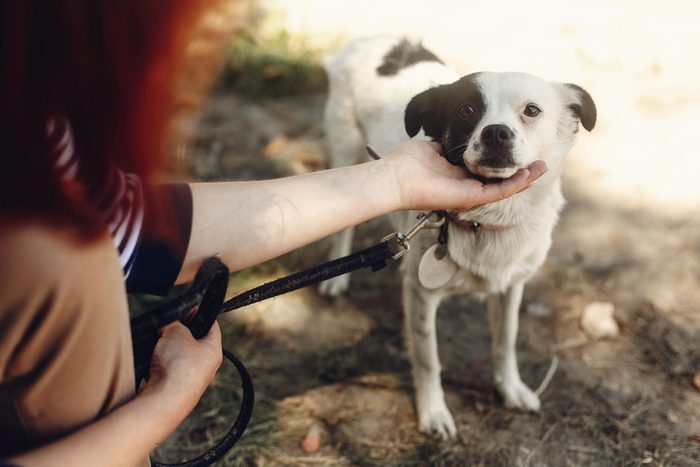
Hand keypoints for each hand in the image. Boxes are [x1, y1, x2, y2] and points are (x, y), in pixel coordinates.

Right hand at [142, 321, 222, 416]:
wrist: (164, 400)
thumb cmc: (177, 364)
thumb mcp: (176, 332)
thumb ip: (174, 323)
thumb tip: (169, 325)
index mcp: (214, 350)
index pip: (212, 326)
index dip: (199, 314)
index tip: (187, 309)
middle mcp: (208, 367)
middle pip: (195, 341)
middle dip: (179, 332)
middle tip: (166, 327)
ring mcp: (193, 380)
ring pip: (180, 357)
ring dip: (168, 349)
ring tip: (157, 344)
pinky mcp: (178, 390)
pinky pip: (170, 371)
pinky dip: (161, 364)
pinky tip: (152, 361)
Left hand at [381, 140, 547, 210]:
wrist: (395, 177)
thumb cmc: (406, 162)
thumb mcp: (433, 146)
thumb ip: (448, 143)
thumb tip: (458, 130)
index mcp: (456, 175)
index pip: (485, 169)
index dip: (501, 158)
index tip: (514, 145)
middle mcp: (465, 186)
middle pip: (499, 180)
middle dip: (518, 171)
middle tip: (537, 158)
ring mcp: (469, 194)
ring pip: (505, 188)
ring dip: (525, 177)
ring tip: (543, 165)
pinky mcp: (471, 197)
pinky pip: (500, 191)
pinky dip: (519, 182)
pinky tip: (533, 172)